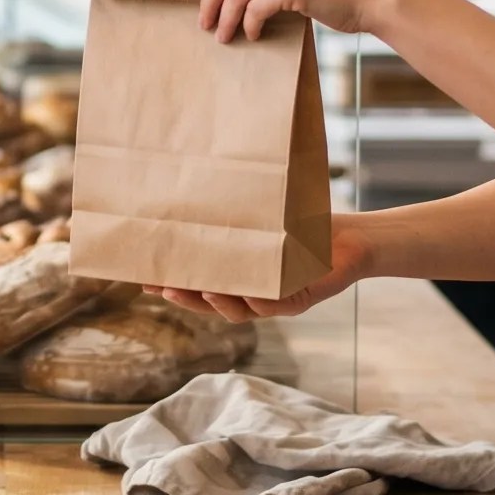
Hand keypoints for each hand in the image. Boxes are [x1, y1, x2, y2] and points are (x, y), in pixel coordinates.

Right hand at [150, 214, 374, 321]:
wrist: (350, 237)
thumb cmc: (301, 227)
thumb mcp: (262, 219)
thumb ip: (233, 217)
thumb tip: (197, 184)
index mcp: (237, 279)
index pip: (197, 286)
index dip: (171, 286)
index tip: (144, 279)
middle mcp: (251, 294)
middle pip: (211, 303)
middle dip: (186, 297)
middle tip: (161, 286)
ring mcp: (275, 300)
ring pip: (240, 310)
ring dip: (218, 302)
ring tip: (201, 289)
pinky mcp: (301, 298)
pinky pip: (277, 305)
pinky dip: (261, 301)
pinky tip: (248, 294)